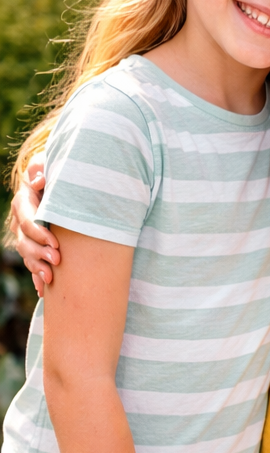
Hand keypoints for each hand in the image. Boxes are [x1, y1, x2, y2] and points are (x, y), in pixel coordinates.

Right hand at [10, 161, 57, 291]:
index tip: (55, 242)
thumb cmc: (58, 169)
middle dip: (39, 253)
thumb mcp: (50, 163)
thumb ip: (42, 168)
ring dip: (37, 267)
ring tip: (51, 278)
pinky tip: (43, 289)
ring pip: (26, 255)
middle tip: (57, 260)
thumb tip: (38, 180)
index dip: (38, 233)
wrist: (64, 179)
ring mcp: (27, 234)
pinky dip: (37, 276)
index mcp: (24, 201)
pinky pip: (33, 262)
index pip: (27, 220)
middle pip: (24, 241)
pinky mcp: (36, 243)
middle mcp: (22, 219)